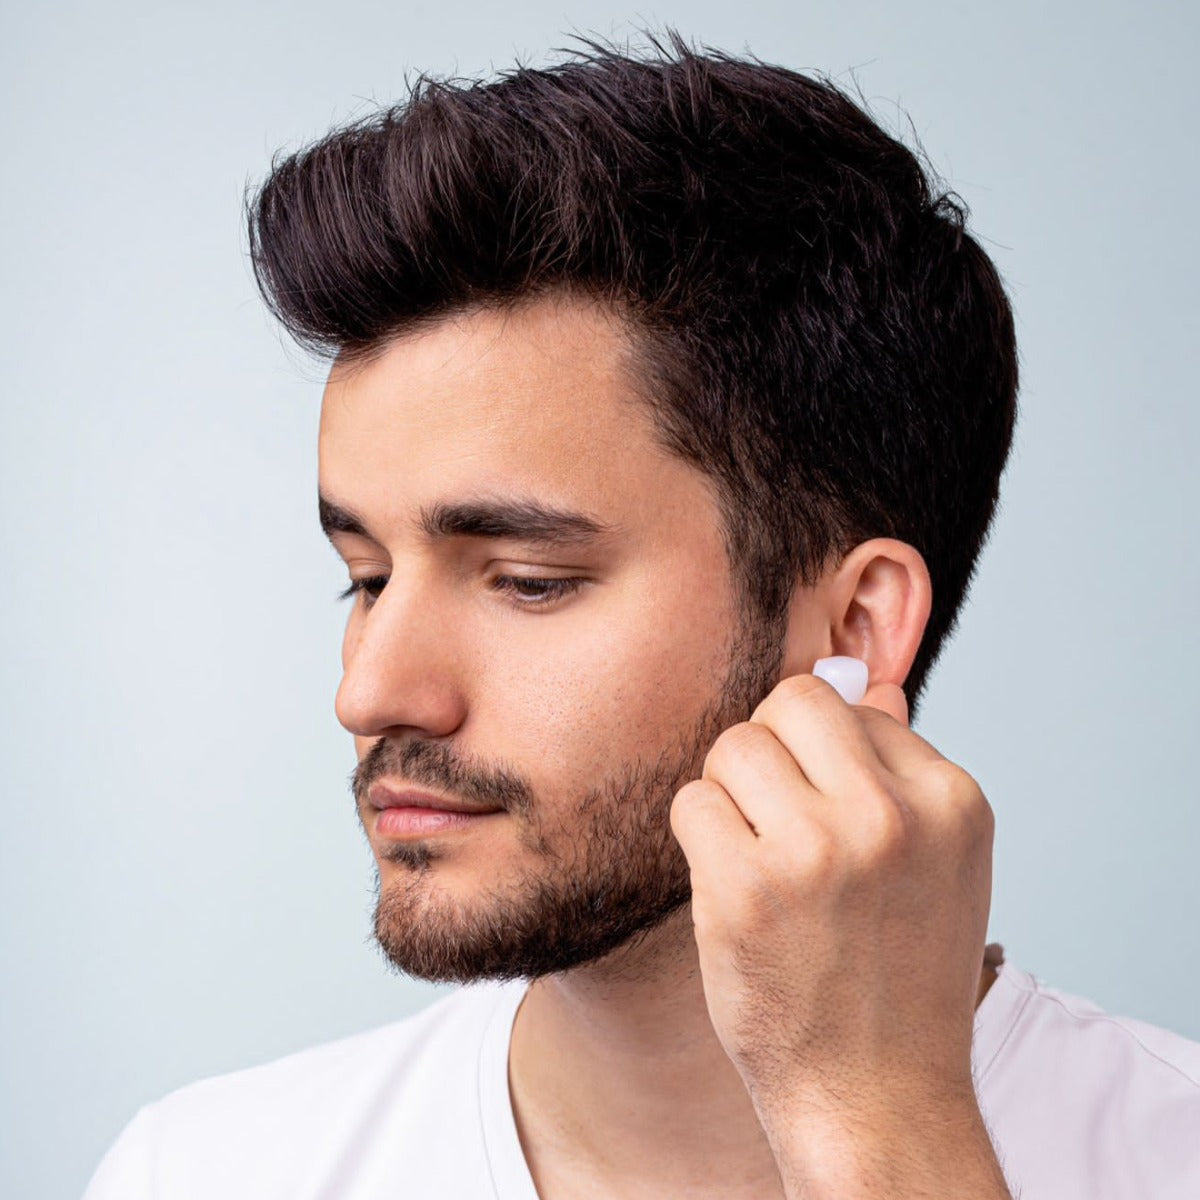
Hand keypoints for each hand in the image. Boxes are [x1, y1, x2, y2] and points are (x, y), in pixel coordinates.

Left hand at [669, 663, 1007, 1196]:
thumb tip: (869, 686)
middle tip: (776, 814)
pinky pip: (691, 803)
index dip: (821, 754)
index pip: (852, 704)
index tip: (828, 814)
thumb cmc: (900, 972)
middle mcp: (891, 817)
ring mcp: (818, 851)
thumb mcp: (938, 863)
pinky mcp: (747, 889)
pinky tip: (731, 886)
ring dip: (730, 794)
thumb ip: (903, 769)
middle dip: (770, 747)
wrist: (877, 1096)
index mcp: (949, 800)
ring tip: (758, 855)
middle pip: (789, 701)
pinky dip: (698, 838)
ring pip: (734, 745)